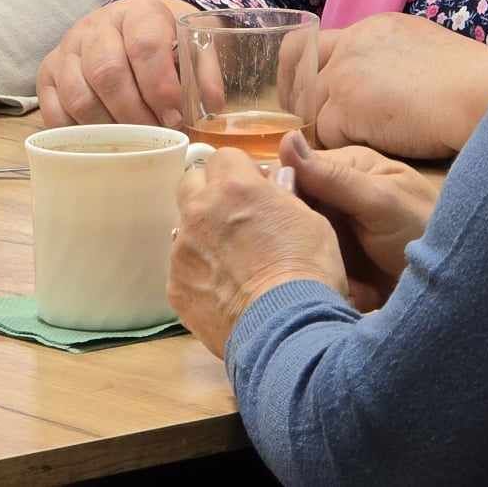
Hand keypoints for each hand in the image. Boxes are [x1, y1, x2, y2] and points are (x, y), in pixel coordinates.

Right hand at [36, 0, 191, 128]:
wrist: (129, 28)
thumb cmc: (164, 43)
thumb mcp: (191, 45)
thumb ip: (204, 71)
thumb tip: (211, 106)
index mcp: (137, 13)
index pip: (144, 45)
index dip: (160, 85)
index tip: (175, 116)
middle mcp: (96, 26)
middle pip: (107, 73)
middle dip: (135, 113)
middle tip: (156, 136)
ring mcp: (67, 49)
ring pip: (79, 95)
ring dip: (108, 128)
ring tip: (133, 143)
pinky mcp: (47, 73)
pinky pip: (54, 111)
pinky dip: (77, 133)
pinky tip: (101, 141)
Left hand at [169, 149, 347, 356]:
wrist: (287, 329)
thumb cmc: (308, 270)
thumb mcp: (311, 220)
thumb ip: (284, 196)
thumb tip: (274, 182)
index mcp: (234, 187)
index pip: (224, 157)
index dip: (241, 172)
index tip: (254, 188)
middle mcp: (200, 211)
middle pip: (191, 182)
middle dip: (209, 192)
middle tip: (233, 215)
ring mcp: (182, 250)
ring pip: (184, 228)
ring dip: (203, 234)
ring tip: (231, 261)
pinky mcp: (176, 286)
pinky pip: (183, 268)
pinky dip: (199, 273)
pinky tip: (223, 291)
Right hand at [280, 130, 435, 309]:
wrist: (456, 285)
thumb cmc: (422, 231)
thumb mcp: (377, 201)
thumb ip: (332, 177)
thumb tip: (284, 139)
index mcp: (347, 168)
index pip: (296, 172)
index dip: (280, 194)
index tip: (272, 220)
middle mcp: (338, 196)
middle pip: (295, 210)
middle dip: (294, 236)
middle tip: (294, 259)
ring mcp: (339, 231)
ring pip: (301, 243)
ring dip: (307, 263)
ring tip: (318, 278)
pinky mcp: (341, 263)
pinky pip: (316, 268)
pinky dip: (321, 281)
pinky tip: (329, 293)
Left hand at [308, 12, 487, 158]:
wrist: (480, 92)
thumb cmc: (471, 82)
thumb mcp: (425, 50)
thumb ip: (392, 59)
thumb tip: (383, 81)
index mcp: (371, 29)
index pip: (316, 43)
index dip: (309, 71)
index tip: (316, 95)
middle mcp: (351, 45)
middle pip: (299, 69)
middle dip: (302, 98)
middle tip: (316, 126)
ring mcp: (345, 75)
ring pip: (310, 106)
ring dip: (324, 129)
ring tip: (348, 147)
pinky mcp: (346, 107)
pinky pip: (325, 134)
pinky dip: (340, 148)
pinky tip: (362, 155)